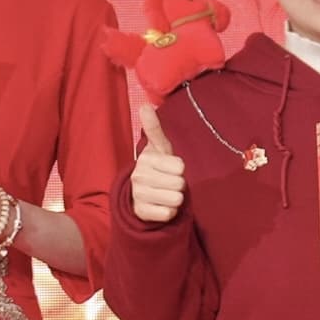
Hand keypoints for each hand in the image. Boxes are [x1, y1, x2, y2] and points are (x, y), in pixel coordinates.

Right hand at [127, 105, 187, 224]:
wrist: (141, 195)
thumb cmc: (157, 167)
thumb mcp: (158, 147)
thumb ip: (154, 128)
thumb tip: (145, 105)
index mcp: (146, 159)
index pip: (180, 166)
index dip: (180, 169)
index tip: (170, 169)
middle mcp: (139, 176)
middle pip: (179, 183)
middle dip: (178, 184)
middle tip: (168, 182)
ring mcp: (139, 195)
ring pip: (175, 199)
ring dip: (175, 199)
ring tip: (165, 193)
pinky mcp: (141, 212)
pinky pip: (168, 214)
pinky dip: (169, 212)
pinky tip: (161, 206)